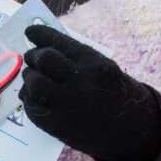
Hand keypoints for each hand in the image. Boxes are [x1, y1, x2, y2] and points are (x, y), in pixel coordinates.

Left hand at [19, 25, 160, 160]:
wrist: (131, 129)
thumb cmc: (113, 92)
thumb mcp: (104, 67)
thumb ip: (76, 57)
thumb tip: (43, 44)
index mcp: (94, 63)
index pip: (58, 42)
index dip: (40, 34)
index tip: (30, 32)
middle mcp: (81, 82)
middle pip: (43, 59)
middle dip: (33, 56)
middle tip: (32, 58)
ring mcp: (68, 105)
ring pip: (34, 82)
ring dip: (30, 77)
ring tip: (34, 78)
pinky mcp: (58, 125)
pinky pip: (32, 106)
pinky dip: (29, 97)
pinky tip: (34, 96)